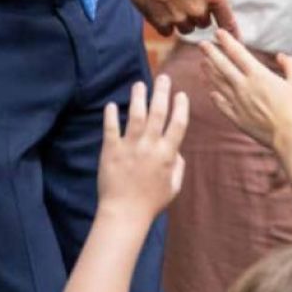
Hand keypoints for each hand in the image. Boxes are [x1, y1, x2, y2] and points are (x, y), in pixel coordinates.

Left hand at [96, 76, 188, 226]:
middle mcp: (150, 146)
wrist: (124, 213)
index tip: (181, 94)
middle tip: (163, 77)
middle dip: (162, 92)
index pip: (178, 123)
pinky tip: (112, 105)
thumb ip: (178, 165)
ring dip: (139, 97)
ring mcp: (130, 147)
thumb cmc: (152, 202)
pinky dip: (111, 116)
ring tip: (140, 84)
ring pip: (136, 115)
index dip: (181, 107)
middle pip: (158, 112)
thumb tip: (177, 150)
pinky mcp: (111, 151)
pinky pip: (111, 129)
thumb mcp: (174, 186)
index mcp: (168, 153)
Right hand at [122, 0, 238, 36]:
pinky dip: (166, 24)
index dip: (231, 28)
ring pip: (187, 29)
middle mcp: (198, 9)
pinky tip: (161, 9)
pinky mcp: (160, 22)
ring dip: (183, 21)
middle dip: (199, 14)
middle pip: (204, 23)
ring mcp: (178, 17)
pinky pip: (168, 32)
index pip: (227, 20)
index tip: (232, 35)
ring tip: (174, 2)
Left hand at [199, 29, 291, 152]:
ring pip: (218, 84)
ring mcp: (238, 103)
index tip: (218, 33)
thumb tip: (281, 56)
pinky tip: (210, 91)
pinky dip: (214, 96)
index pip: (238, 53)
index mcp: (258, 75)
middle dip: (211, 53)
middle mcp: (244, 87)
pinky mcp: (237, 118)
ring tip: (202, 63)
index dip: (227, 41)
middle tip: (202, 44)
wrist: (289, 137)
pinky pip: (221, 104)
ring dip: (209, 72)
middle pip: (222, 66)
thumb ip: (290, 65)